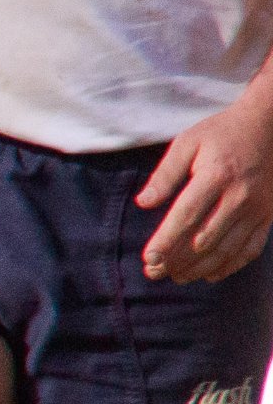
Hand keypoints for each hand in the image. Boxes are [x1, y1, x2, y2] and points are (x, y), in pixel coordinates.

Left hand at [138, 86, 272, 282]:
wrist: (270, 125)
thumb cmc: (221, 133)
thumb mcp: (188, 143)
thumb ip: (165, 174)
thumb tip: (143, 203)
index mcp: (216, 176)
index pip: (186, 216)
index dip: (166, 241)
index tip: (149, 259)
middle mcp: (239, 196)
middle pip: (204, 238)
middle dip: (178, 260)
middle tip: (154, 273)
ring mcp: (258, 208)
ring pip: (228, 248)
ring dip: (201, 268)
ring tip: (177, 277)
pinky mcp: (268, 215)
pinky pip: (252, 248)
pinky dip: (232, 265)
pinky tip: (211, 275)